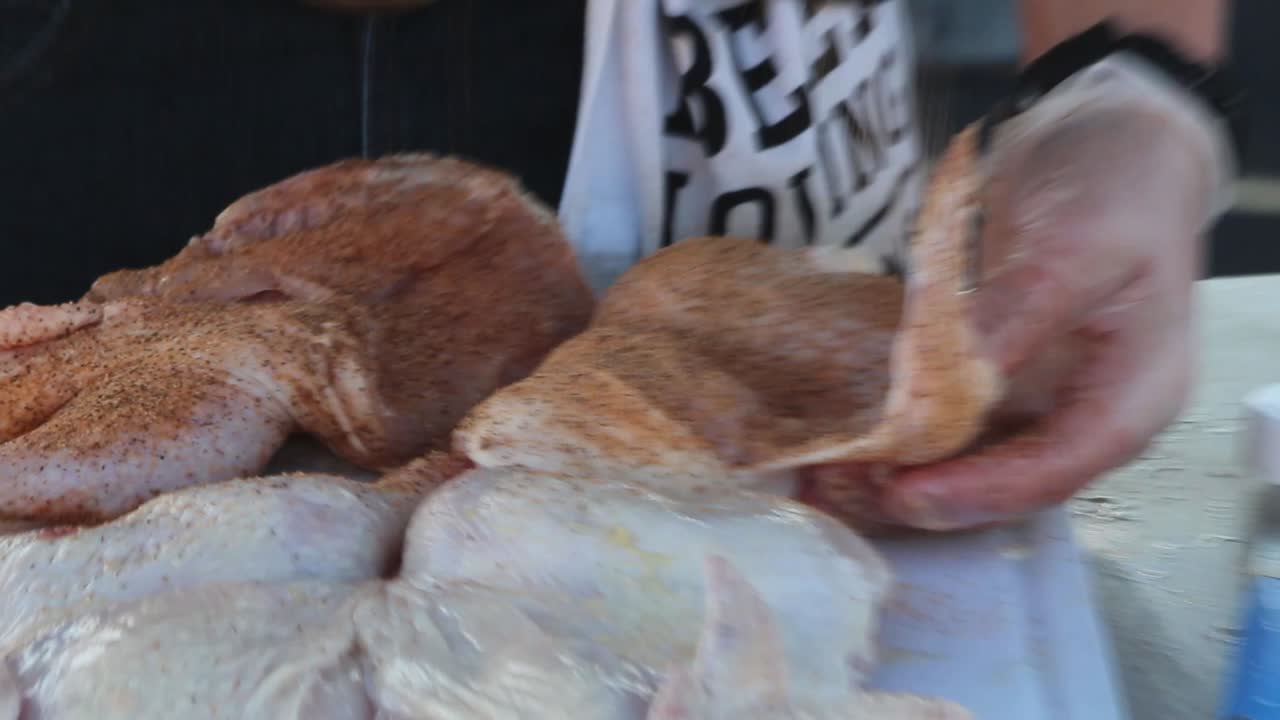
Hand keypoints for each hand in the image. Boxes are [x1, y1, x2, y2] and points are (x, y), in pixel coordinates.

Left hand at [830, 60, 1230, 530]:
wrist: (1111, 143)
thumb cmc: (1115, 187)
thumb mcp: (1075, 245)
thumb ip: (1017, 316)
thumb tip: (950, 385)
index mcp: (1133, 394)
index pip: (1058, 468)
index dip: (981, 491)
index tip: (904, 491)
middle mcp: (1086, 413)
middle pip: (1006, 481)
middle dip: (923, 493)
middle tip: (838, 490)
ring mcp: (1040, 398)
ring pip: (970, 460)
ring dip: (898, 471)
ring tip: (822, 477)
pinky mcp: (999, 379)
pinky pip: (948, 421)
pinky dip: (898, 433)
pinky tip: (843, 436)